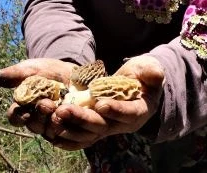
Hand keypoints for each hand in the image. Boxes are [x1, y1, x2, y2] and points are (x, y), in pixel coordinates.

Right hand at [0, 58, 76, 137]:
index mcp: (24, 106)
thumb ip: (16, 73)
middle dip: (38, 117)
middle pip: (32, 126)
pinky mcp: (67, 126)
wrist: (75, 74)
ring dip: (52, 121)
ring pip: (47, 131)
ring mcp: (52, 123)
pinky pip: (64, 132)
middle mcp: (36, 117)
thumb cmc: (50, 71)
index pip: (15, 117)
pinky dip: (65, 125)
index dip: (18, 117)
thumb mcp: (33, 68)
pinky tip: (69, 115)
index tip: (25, 113)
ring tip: (59, 107)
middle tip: (46, 104)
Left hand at [45, 55, 164, 150]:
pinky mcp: (94, 127)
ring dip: (70, 127)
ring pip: (88, 134)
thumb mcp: (149, 69)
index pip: (129, 113)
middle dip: (82, 118)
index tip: (101, 104)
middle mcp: (122, 124)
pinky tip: (52, 132)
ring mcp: (107, 128)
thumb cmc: (144, 76)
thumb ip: (151, 71)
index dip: (116, 110)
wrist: (137, 87)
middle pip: (102, 126)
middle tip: (64, 110)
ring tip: (54, 116)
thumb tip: (154, 73)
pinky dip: (67, 138)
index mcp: (139, 111)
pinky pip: (81, 137)